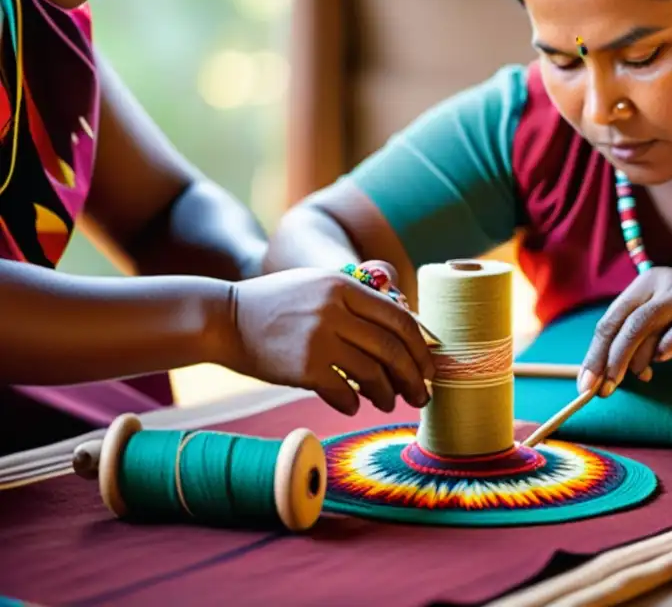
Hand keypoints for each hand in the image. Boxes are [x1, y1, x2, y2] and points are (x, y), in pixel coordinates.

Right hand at [225, 265, 434, 414]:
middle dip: (412, 378)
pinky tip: (352, 405)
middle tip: (420, 396)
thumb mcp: (319, 287)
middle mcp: (334, 309)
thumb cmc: (278, 306)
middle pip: (392, 349)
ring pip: (372, 374)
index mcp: (344, 286)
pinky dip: (353, 403)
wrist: (224, 318)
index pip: (399, 318)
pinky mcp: (303, 367)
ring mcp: (319, 338)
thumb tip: (404, 333)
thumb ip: (357, 303)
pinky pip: (344, 393)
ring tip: (388, 402)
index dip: (420, 347)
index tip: (427, 367)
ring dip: (386, 394)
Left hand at [578, 267, 671, 395]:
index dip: (595, 352)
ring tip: (626, 382)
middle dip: (606, 359)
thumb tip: (619, 369)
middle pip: (623, 323)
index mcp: (646, 283)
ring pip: (644, 325)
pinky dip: (667, 348)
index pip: (610, 319)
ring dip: (630, 358)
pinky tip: (660, 363)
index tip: (586, 383)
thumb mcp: (671, 316)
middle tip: (598, 389)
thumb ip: (646, 334)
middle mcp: (662, 282)